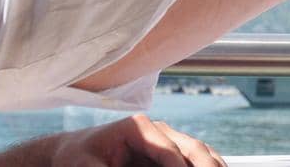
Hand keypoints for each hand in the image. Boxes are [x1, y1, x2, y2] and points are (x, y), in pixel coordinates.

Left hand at [0, 114, 221, 165]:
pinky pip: (196, 158)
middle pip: (191, 148)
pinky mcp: (169, 153)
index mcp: (138, 127)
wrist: (76, 151)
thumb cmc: (78, 158)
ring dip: (213, 165)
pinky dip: (209, 165)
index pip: (168, 150)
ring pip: (199, 152)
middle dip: (205, 166)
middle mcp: (158, 130)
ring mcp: (167, 140)